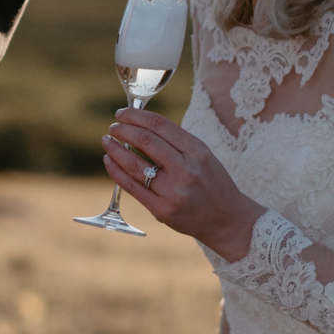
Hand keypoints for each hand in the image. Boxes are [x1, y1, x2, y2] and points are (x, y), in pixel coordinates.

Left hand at [103, 108, 262, 252]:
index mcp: (197, 151)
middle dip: (123, 130)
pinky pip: (132, 187)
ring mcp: (173, 192)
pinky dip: (116, 171)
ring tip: (107, 142)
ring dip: (115, 150)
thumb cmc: (212, 183)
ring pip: (134, 164)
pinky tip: (110, 161)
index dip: (136, 116)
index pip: (160, 126)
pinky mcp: (162, 210)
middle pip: (146, 141)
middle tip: (113, 127)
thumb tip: (139, 126)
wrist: (226, 219)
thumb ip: (175, 142)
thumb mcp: (202, 156)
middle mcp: (186, 170)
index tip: (122, 113)